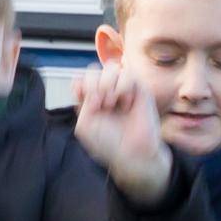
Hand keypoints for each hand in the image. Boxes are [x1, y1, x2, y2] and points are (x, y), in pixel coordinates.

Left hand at [77, 63, 171, 201]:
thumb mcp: (84, 124)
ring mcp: (123, 89)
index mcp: (91, 99)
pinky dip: (123, 87)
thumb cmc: (109, 143)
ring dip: (108, 84)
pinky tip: (125, 103)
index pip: (81, 78)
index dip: (81, 85)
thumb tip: (90, 83)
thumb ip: (81, 100)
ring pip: (111, 68)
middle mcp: (106, 92)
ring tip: (112, 103)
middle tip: (99, 105)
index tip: (84, 101)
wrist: (132, 152)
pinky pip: (128, 74)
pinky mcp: (139, 89)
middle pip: (94, 71)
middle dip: (94, 85)